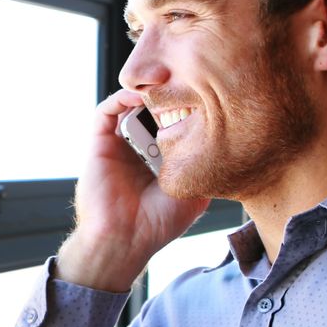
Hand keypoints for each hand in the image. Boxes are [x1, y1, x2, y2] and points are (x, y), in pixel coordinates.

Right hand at [55, 89, 209, 291]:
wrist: (124, 239)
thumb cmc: (157, 224)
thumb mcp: (194, 196)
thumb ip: (205, 172)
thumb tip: (226, 152)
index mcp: (158, 163)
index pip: (170, 126)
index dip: (184, 110)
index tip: (202, 100)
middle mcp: (137, 151)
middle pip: (151, 112)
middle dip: (167, 98)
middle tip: (184, 88)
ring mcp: (118, 147)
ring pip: (129, 107)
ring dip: (145, 95)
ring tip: (163, 88)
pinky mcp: (99, 145)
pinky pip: (105, 112)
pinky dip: (120, 99)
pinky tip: (139, 98)